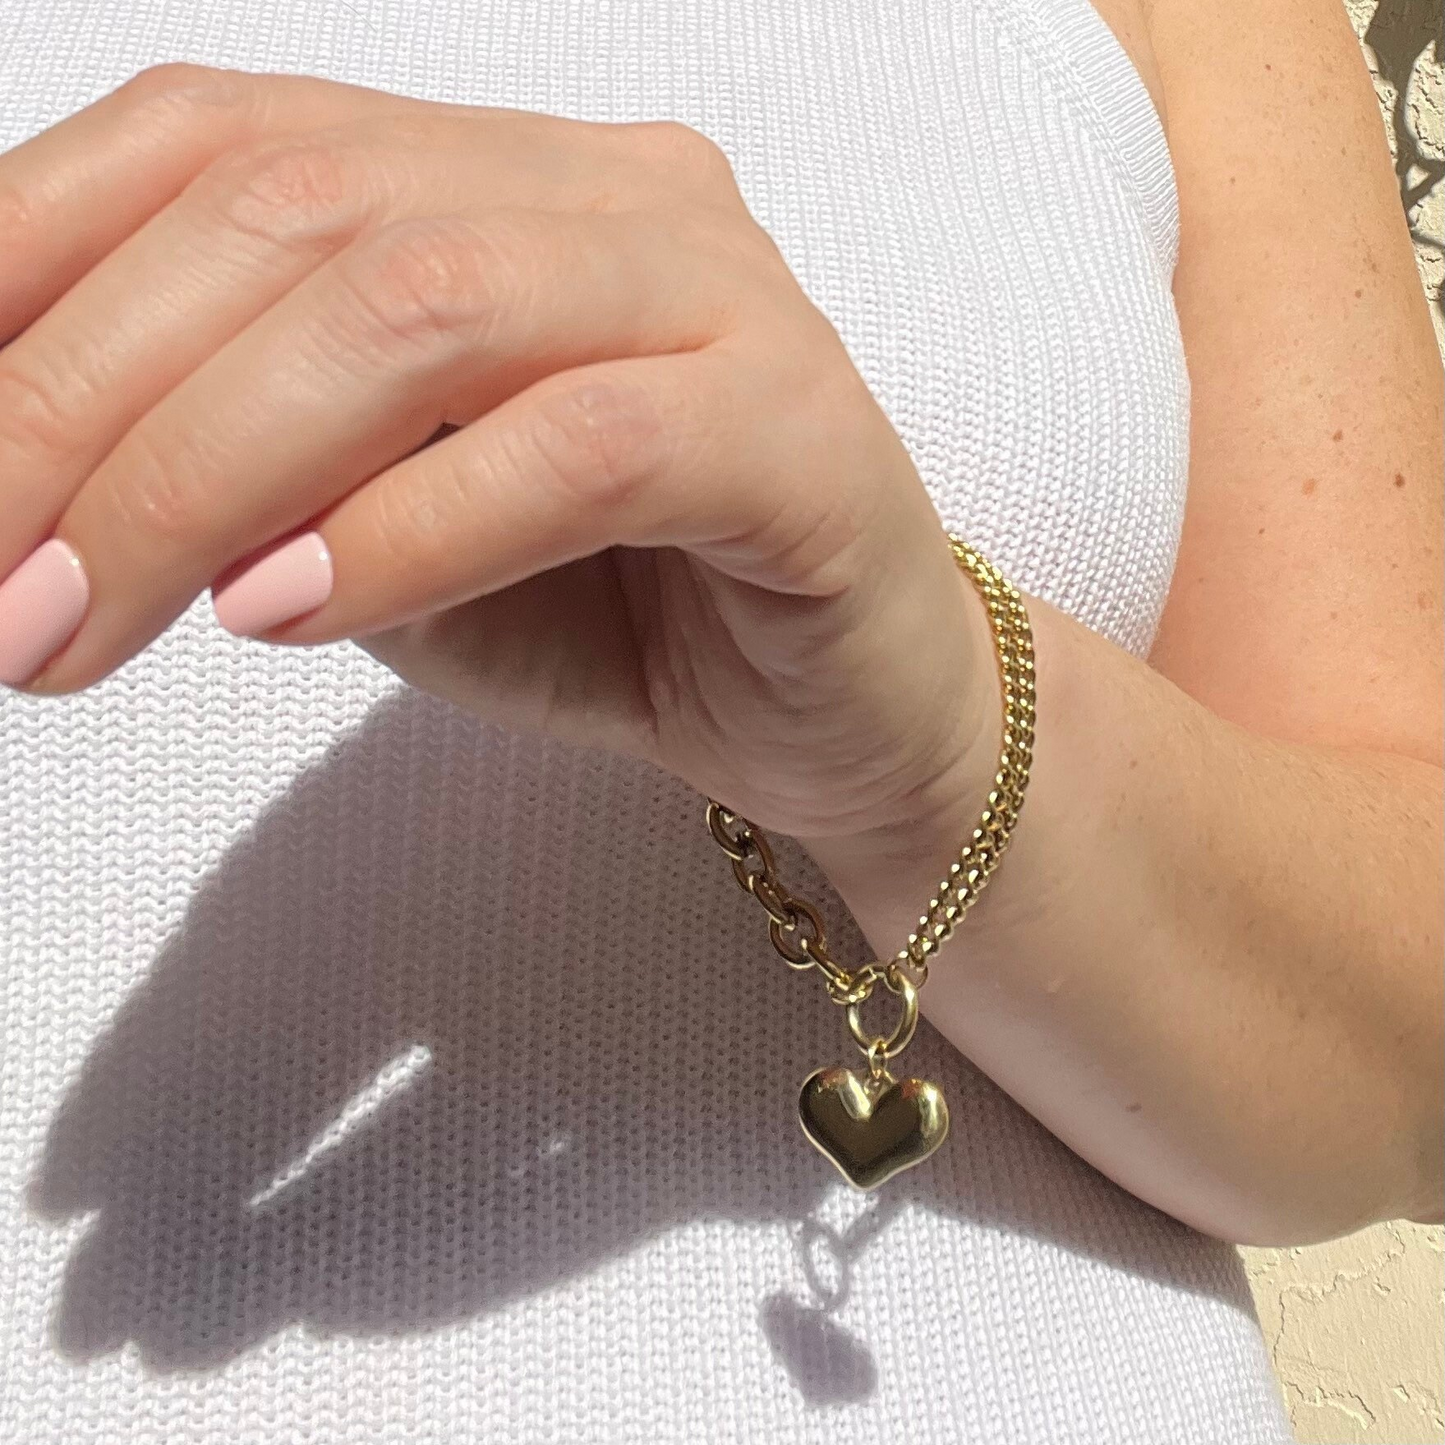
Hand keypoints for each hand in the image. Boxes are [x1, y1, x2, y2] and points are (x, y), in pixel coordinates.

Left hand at [0, 63, 996, 872]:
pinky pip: (581, 442)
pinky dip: (410, 525)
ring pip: (427, 308)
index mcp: (487, 178)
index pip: (219, 145)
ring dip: (212, 471)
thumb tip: (33, 479)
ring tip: (85, 620)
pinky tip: (289, 615)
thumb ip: (250, 471)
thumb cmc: (612, 617)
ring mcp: (716, 290)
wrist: (839, 717)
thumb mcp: (379, 533)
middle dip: (86, 409)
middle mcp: (601, 191)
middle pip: (296, 219)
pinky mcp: (797, 425)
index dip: (30, 272)